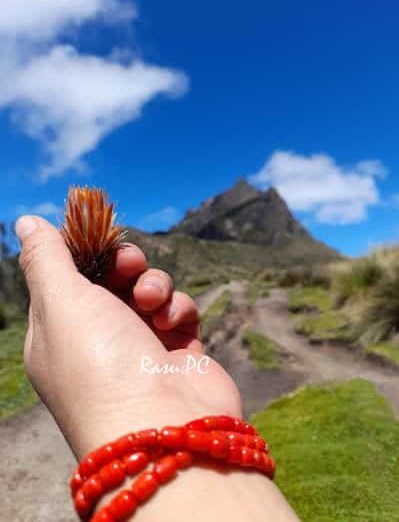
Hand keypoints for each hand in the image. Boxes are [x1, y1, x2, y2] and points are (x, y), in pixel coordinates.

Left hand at [16, 215, 241, 457]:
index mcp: (60, 330)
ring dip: (154, 284)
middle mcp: (98, 339)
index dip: (84, 251)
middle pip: (112, 279)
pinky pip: (178, 311)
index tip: (98, 233)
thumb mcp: (60, 301)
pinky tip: (171, 324)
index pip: (69, 276)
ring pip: (149, 289)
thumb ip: (45, 257)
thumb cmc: (99, 363)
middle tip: (128, 264)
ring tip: (151, 301)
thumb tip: (27, 221)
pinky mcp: (178, 351)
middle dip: (123, 263)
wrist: (160, 427)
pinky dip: (177, 309)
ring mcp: (141, 346)